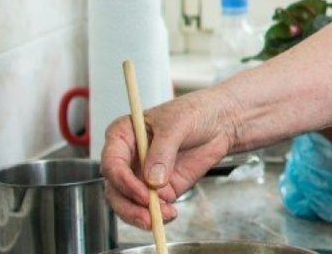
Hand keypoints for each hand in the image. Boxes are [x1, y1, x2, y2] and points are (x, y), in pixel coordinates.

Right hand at [100, 91, 235, 228]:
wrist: (220, 122)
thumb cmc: (194, 113)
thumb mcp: (177, 124)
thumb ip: (163, 151)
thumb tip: (153, 181)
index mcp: (122, 135)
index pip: (111, 163)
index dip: (123, 181)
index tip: (143, 192)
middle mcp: (127, 158)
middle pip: (115, 189)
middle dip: (129, 205)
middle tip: (148, 215)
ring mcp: (141, 175)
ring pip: (128, 203)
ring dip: (141, 215)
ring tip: (162, 217)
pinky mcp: (159, 189)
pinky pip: (150, 207)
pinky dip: (156, 215)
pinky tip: (169, 214)